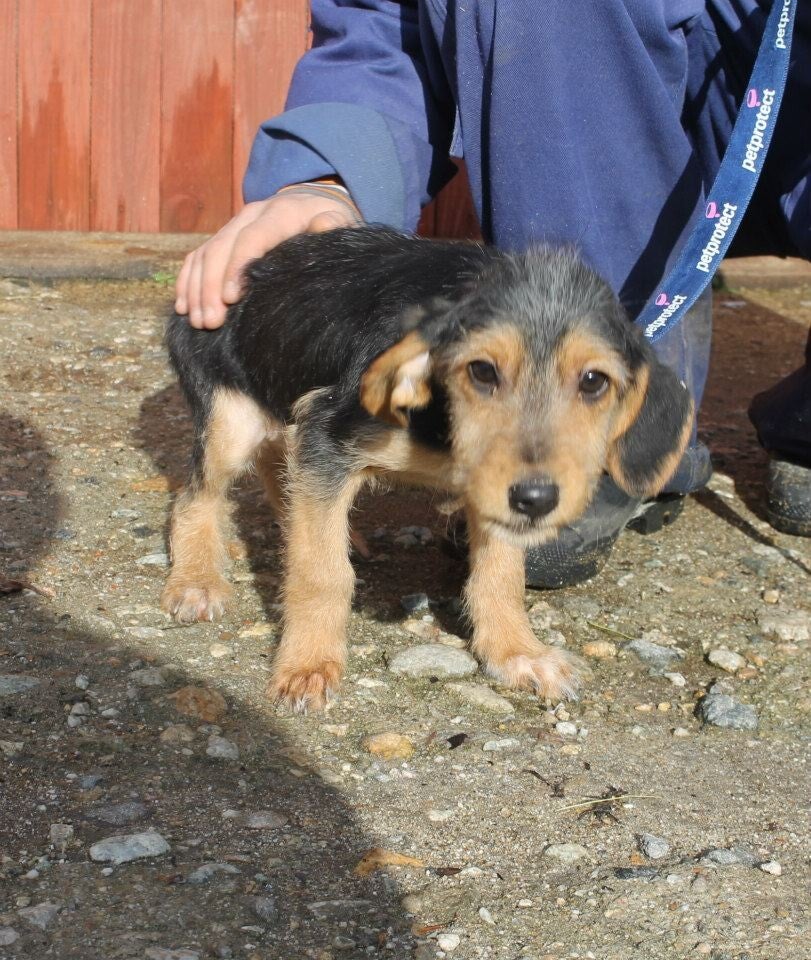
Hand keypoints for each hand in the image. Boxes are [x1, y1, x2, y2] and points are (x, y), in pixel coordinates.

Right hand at [175, 186, 360, 328]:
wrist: (312, 203)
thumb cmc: (328, 224)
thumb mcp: (338, 222)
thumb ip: (331, 226)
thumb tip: (322, 226)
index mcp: (280, 212)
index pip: (252, 238)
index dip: (236, 266)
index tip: (229, 298)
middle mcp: (250, 215)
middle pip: (221, 248)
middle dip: (211, 286)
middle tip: (210, 322)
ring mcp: (233, 226)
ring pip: (204, 254)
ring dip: (197, 289)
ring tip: (198, 322)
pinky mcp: (222, 237)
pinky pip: (196, 257)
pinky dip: (188, 282)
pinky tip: (184, 307)